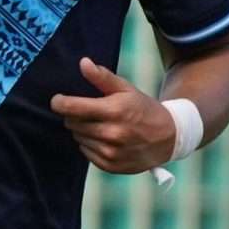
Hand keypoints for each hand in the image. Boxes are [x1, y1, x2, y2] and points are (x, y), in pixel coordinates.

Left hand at [52, 57, 177, 173]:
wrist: (169, 138)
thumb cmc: (144, 110)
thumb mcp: (127, 89)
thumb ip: (103, 77)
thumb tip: (83, 63)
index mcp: (114, 111)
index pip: (70, 107)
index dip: (59, 102)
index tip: (59, 100)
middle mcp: (111, 133)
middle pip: (71, 123)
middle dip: (76, 116)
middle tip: (91, 113)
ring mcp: (111, 152)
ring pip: (78, 137)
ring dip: (84, 131)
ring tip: (102, 126)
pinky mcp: (110, 165)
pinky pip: (85, 152)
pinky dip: (91, 145)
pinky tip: (106, 140)